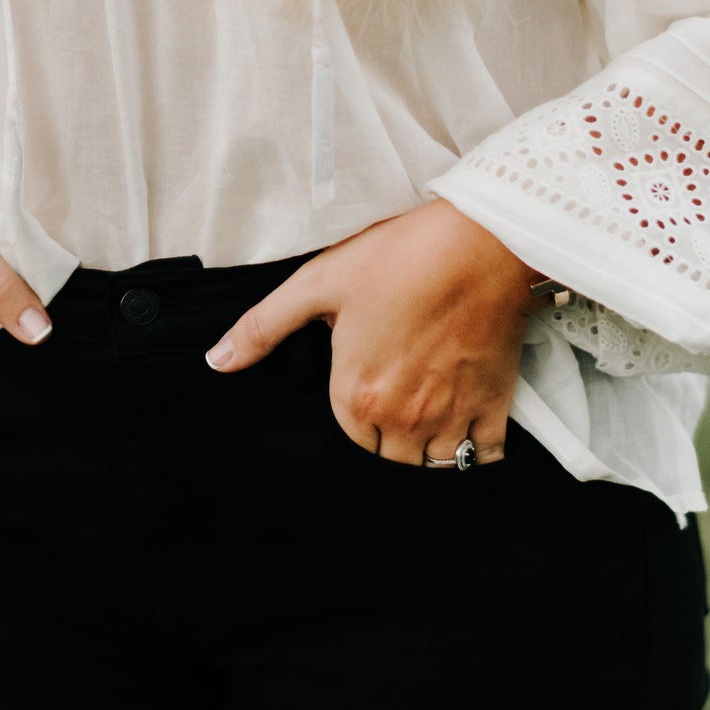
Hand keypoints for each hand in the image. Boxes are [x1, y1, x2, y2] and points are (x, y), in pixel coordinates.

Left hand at [203, 199, 540, 464]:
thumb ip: (263, 327)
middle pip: (388, 462)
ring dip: (426, 454)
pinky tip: (465, 433)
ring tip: (424, 423)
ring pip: (434, 468)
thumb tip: (216, 362)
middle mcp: (402, 417)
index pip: (347, 442)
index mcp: (357, 393)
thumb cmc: (399, 257)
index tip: (362, 396)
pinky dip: (473, 455)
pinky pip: (483, 458)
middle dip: (386, 444)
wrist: (480, 241)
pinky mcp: (494, 404)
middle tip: (392, 408)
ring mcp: (451, 415)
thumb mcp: (318, 282)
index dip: (352, 419)